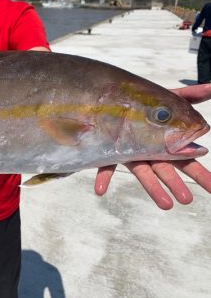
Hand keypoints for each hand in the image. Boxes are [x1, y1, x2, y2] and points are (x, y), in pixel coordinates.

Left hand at [94, 85, 210, 208]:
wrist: (120, 104)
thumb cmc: (147, 105)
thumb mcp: (170, 98)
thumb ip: (191, 95)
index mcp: (165, 143)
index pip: (187, 160)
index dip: (201, 174)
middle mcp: (150, 152)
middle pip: (166, 170)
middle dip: (176, 184)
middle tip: (186, 199)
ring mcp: (131, 154)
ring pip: (142, 173)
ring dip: (152, 188)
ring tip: (165, 205)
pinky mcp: (111, 153)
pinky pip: (106, 166)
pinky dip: (103, 177)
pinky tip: (99, 190)